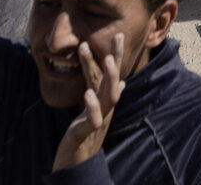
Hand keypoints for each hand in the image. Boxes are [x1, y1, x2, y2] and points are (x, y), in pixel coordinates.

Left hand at [51, 32, 124, 171]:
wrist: (77, 165)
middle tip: (117, 37)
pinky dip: (92, 105)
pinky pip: (93, 118)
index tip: (117, 35)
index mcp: (104, 101)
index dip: (114, 55)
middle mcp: (105, 107)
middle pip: (112, 80)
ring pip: (108, 96)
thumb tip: (122, 83)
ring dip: (109, 77)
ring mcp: (99, 119)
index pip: (110, 74)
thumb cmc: (85, 138)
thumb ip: (104, 97)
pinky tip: (87, 94)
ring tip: (107, 59)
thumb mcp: (95, 114)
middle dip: (116, 58)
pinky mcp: (87, 132)